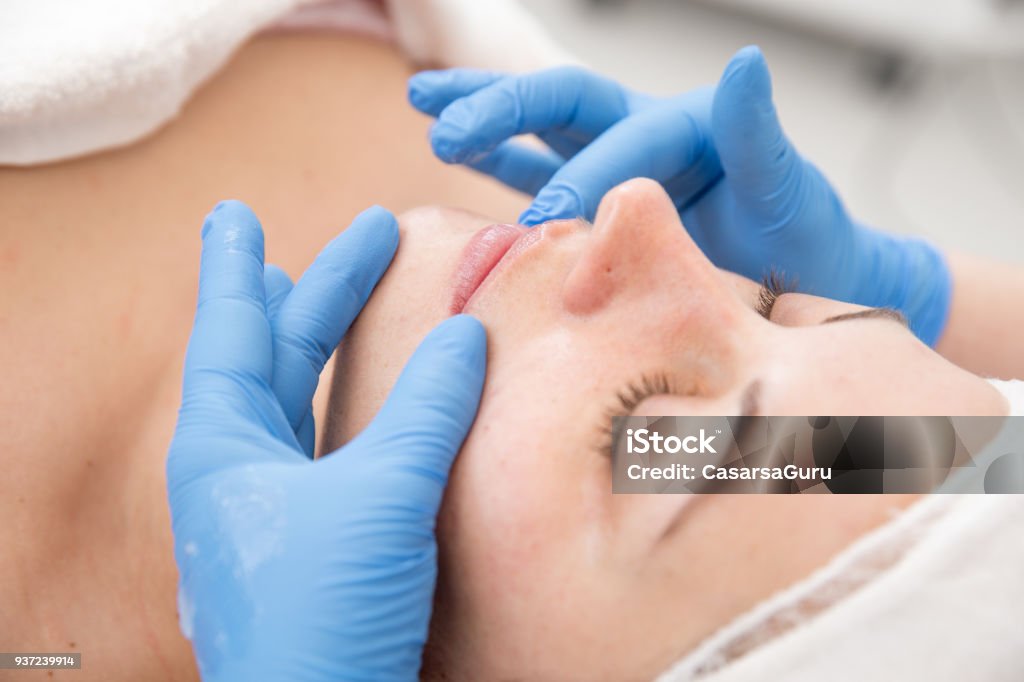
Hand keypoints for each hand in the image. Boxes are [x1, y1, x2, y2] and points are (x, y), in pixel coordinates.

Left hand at [167, 201, 485, 680]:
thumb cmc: (322, 616)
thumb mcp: (378, 495)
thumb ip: (424, 408)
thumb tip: (464, 333)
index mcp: (222, 448)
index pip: (230, 330)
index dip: (235, 265)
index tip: (232, 212)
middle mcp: (240, 473)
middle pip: (275, 356)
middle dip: (315, 292)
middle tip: (358, 236)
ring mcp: (278, 511)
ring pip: (301, 404)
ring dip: (329, 349)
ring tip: (342, 302)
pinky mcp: (319, 545)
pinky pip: (335, 450)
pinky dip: (361, 409)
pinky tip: (380, 402)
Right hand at [408, 47, 950, 344]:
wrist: (805, 279)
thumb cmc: (801, 238)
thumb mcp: (785, 186)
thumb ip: (757, 133)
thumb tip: (743, 62)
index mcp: (681, 123)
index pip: (615, 135)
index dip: (579, 174)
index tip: (546, 225)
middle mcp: (640, 132)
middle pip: (558, 101)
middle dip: (501, 110)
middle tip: (446, 128)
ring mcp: (614, 162)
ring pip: (536, 128)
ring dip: (482, 115)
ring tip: (422, 101)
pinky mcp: (599, 198)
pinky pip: (539, 172)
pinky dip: (497, 164)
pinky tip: (453, 155)